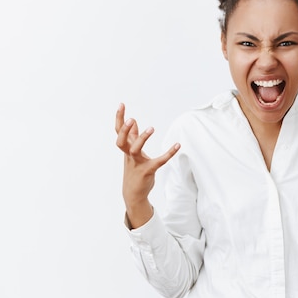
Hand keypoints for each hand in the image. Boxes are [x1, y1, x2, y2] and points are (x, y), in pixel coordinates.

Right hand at [115, 103, 179, 227]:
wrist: (133, 194)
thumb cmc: (133, 171)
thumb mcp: (132, 153)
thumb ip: (133, 137)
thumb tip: (133, 121)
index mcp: (126, 149)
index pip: (119, 132)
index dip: (119, 118)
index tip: (122, 104)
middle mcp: (129, 155)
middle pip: (121, 141)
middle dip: (124, 130)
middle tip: (131, 119)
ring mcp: (137, 163)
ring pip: (136, 150)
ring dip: (142, 138)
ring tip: (151, 128)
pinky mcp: (148, 171)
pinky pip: (159, 161)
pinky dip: (169, 153)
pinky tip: (178, 145)